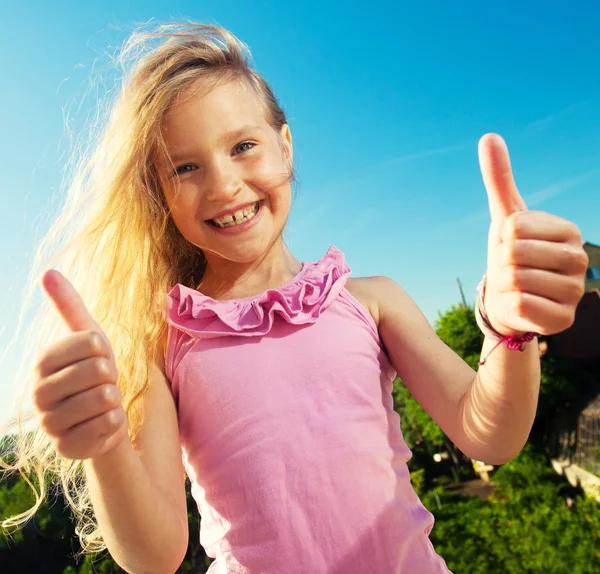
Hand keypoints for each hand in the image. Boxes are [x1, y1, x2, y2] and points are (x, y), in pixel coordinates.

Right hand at [32, 270, 127, 459]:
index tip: (100, 358)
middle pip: (100, 370)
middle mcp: (38, 394)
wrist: (103, 415)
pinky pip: (108, 425)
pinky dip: (116, 423)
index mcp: (42, 363)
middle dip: (113, 376)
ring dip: (116, 399)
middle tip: (104, 384)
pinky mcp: (66, 449)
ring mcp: (50, 424)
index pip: (91, 341)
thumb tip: (48, 272)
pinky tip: (105, 424)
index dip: (108, 348)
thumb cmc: (97, 372)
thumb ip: (69, 306)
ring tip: (104, 403)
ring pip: (105, 398)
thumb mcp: (90, 337)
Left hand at [478, 133, 588, 336]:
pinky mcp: (564, 320)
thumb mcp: (504, 216)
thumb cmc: (510, 253)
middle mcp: (580, 260)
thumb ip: (499, 179)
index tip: (513, 245)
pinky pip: (520, 306)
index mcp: (569, 231)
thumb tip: (488, 136)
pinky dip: (511, 305)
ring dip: (504, 285)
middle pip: (513, 254)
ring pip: (515, 280)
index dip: (502, 238)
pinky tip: (523, 305)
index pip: (514, 228)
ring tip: (516, 286)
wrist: (508, 298)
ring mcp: (575, 292)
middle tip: (511, 269)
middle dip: (500, 262)